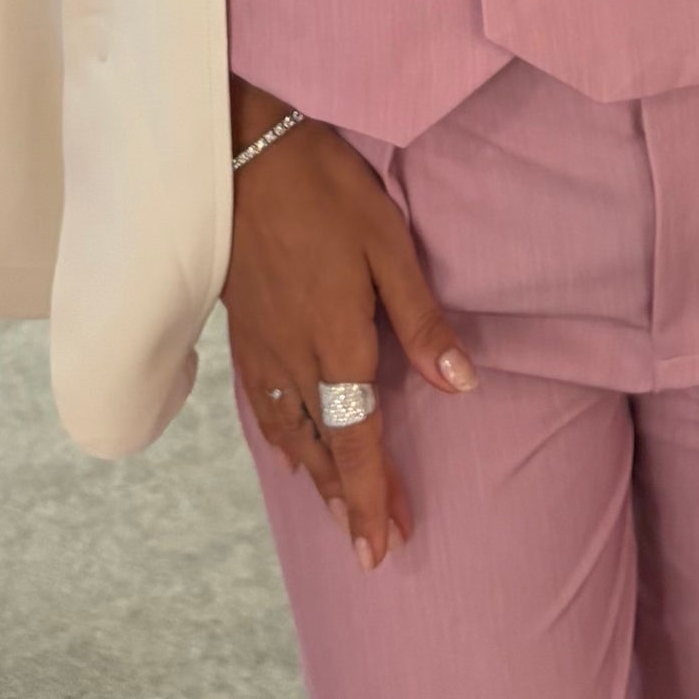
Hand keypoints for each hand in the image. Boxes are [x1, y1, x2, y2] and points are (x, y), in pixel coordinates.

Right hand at [224, 107, 476, 571]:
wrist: (238, 151)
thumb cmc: (323, 188)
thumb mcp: (388, 244)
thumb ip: (420, 320)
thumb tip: (461, 385)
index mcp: (336, 341)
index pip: (356, 439)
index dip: (372, 495)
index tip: (383, 545)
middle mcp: (293, 357)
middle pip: (322, 448)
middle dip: (348, 500)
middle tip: (371, 547)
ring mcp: (261, 346)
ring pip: (289, 433)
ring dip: (316, 478)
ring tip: (337, 510)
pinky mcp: (242, 329)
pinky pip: (261, 406)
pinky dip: (279, 440)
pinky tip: (287, 451)